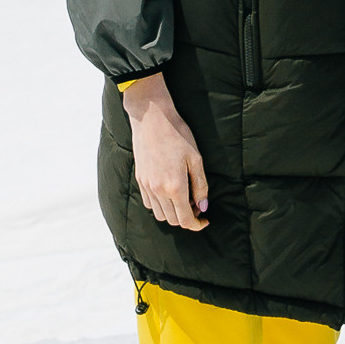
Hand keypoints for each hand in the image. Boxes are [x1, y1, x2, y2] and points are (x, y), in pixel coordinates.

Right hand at [121, 75, 208, 227]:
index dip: (197, 225)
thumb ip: (200, 185)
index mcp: (175, 187)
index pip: (186, 220)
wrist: (151, 117)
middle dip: (187, 218)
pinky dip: (160, 205)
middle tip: (196, 204)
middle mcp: (158, 191)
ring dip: (173, 213)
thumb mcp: (195, 159)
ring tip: (183, 197)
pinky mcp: (140, 179)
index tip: (204, 220)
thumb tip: (203, 206)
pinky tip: (168, 192)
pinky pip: (149, 203)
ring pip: (160, 215)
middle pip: (173, 221)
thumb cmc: (177, 134)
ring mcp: (147, 186)